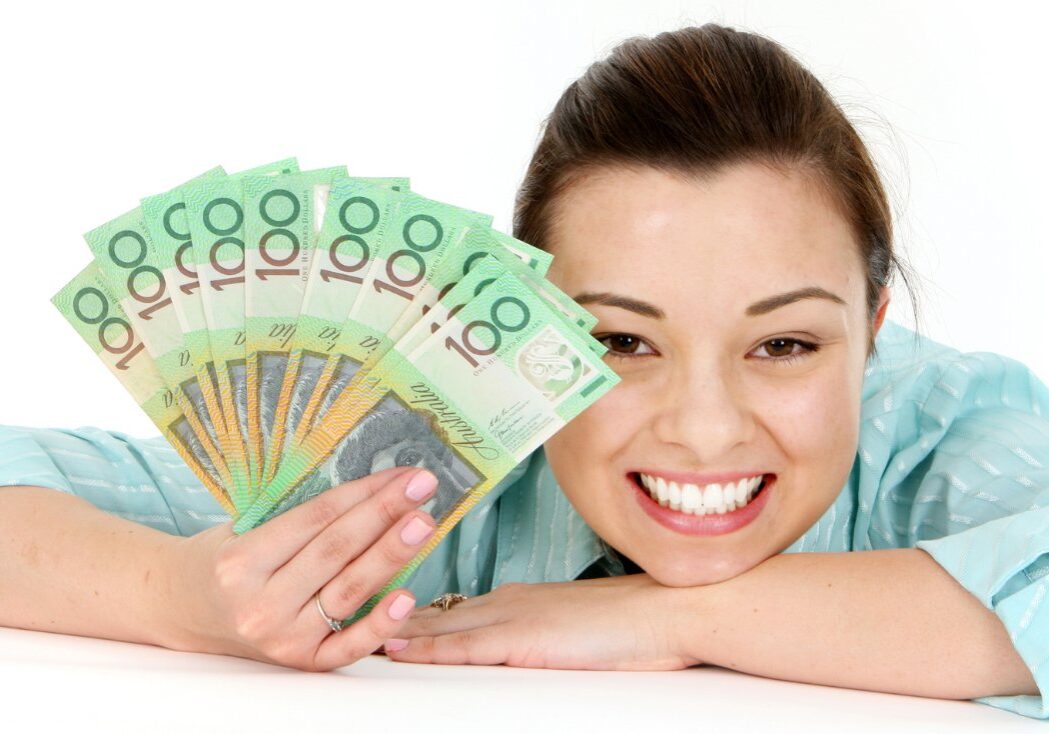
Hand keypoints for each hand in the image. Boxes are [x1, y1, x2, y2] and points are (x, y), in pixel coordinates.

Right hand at [163, 465, 438, 670]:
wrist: (184, 611)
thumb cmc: (225, 559)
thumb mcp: (246, 527)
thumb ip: (298, 515)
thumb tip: (371, 487)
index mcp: (243, 560)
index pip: (317, 518)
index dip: (364, 493)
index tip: (402, 473)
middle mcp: (260, 603)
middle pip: (336, 550)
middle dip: (385, 514)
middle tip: (424, 487)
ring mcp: (282, 638)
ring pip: (348, 590)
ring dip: (392, 554)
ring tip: (425, 523)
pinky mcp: (302, 661)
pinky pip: (348, 644)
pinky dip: (380, 623)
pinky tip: (408, 596)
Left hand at [383, 574, 703, 669]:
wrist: (667, 610)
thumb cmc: (636, 621)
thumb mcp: (581, 623)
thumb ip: (548, 629)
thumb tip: (530, 642)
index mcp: (522, 598)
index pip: (459, 606)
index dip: (421, 610)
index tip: (388, 610)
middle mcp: (509, 601)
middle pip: (440, 610)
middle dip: (397, 613)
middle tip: (352, 610)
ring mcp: (514, 617)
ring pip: (441, 623)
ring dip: (399, 628)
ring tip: (356, 631)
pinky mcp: (522, 639)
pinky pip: (464, 645)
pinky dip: (427, 646)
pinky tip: (399, 649)